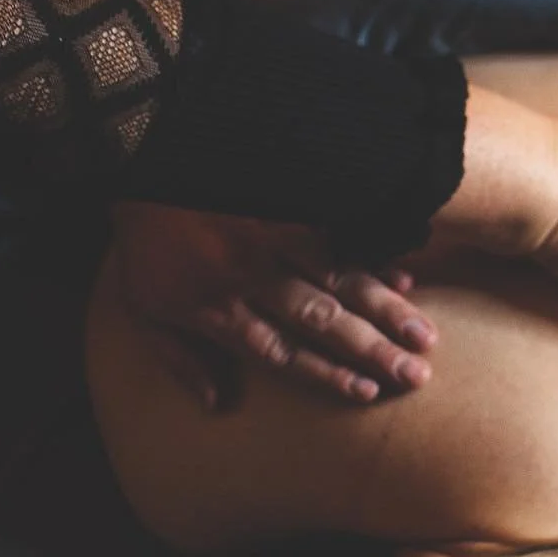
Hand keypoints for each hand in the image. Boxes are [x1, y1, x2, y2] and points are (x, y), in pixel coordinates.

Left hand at [110, 201, 437, 411]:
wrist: (133, 152)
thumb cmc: (143, 240)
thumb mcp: (142, 307)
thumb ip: (180, 360)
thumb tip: (218, 403)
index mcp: (213, 308)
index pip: (281, 351)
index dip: (327, 374)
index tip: (368, 393)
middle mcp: (246, 276)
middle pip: (319, 321)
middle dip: (370, 351)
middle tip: (416, 375)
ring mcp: (265, 236)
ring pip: (334, 279)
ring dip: (383, 310)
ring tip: (424, 336)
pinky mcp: (279, 201)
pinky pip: (332, 231)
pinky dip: (370, 255)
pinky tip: (406, 276)